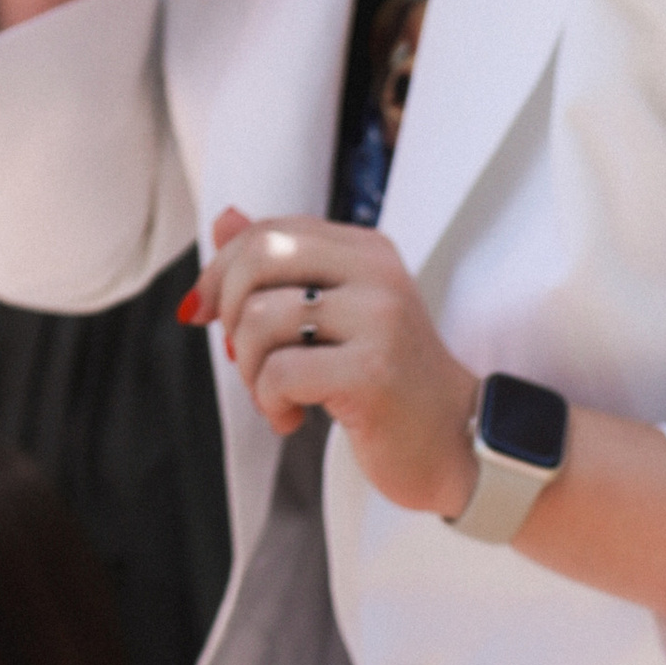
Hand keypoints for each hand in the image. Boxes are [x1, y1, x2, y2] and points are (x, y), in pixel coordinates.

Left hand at [192, 211, 481, 512]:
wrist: (456, 446)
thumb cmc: (391, 385)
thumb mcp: (338, 313)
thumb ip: (286, 267)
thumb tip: (222, 219)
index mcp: (368, 250)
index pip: (270, 231)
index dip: (221, 271)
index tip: (209, 314)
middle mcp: (377, 274)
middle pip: (260, 258)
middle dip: (230, 312)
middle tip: (245, 357)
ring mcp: (379, 321)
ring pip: (260, 319)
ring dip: (250, 370)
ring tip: (277, 397)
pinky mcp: (372, 373)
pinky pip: (279, 373)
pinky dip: (270, 402)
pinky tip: (293, 418)